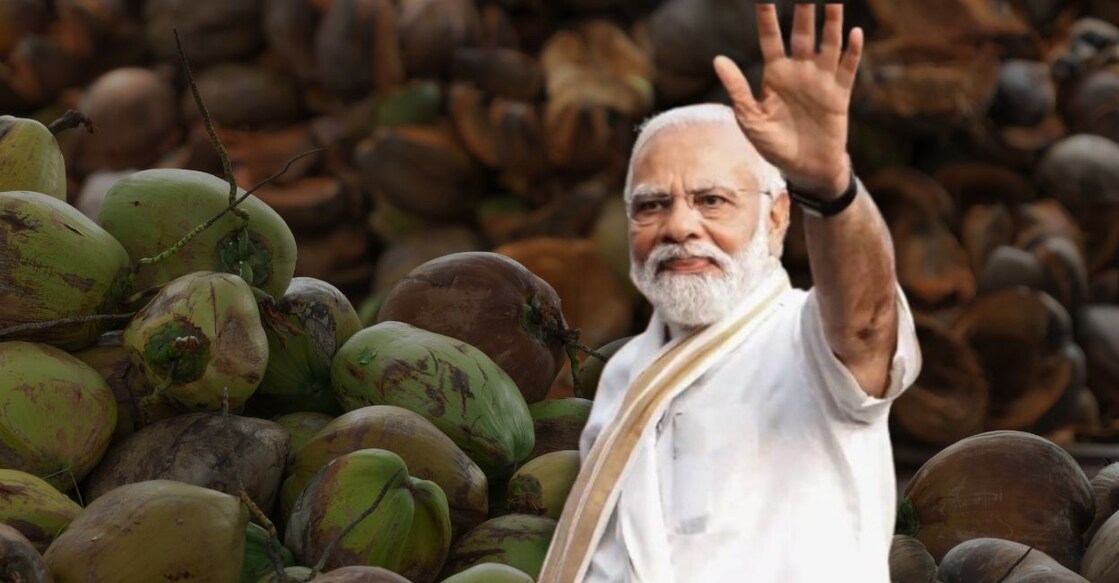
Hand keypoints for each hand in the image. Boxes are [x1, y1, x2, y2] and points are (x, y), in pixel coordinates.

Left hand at [713, 3, 863, 198]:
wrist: (805, 169)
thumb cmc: (774, 145)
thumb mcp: (750, 119)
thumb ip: (738, 89)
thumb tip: (718, 59)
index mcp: (775, 74)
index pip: (770, 39)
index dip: (767, 18)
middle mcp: (799, 71)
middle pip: (802, 34)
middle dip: (803, 12)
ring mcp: (821, 80)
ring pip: (828, 44)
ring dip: (831, 24)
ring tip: (833, 2)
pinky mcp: (840, 94)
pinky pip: (847, 68)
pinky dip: (852, 51)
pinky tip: (854, 33)